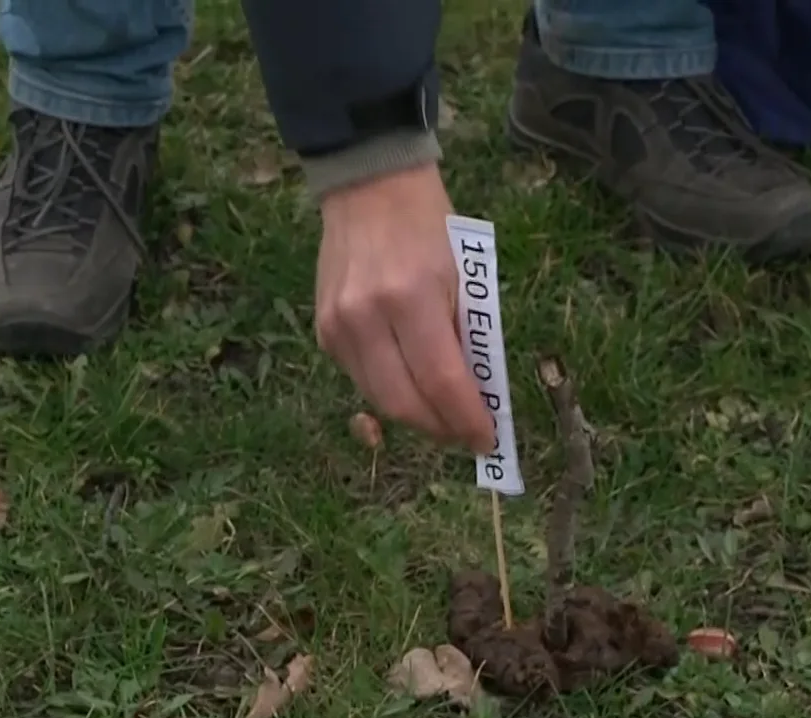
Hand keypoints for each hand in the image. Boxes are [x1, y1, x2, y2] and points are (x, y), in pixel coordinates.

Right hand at [314, 164, 494, 454]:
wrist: (370, 186)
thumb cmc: (430, 227)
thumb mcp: (463, 277)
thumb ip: (466, 337)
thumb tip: (477, 398)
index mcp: (411, 296)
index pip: (441, 381)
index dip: (466, 419)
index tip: (487, 439)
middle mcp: (366, 315)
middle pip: (403, 402)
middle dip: (439, 429)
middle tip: (464, 435)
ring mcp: (337, 325)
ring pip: (378, 398)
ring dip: (414, 417)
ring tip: (442, 416)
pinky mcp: (323, 330)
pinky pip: (359, 378)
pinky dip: (389, 390)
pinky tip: (410, 382)